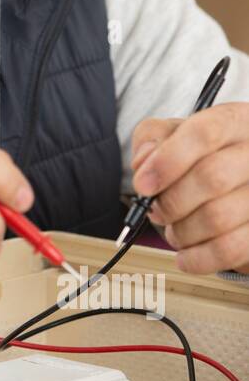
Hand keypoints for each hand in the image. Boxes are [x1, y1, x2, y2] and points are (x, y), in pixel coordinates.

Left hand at [131, 103, 248, 274]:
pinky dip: (198, 258)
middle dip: (171, 202)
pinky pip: (231, 249)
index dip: (167, 161)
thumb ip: (153, 139)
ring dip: (182, 232)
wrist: (237, 187)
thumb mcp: (174, 136)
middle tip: (155, 211)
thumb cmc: (202, 158)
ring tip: (174, 230)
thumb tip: (145, 163)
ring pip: (218, 217)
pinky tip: (185, 256)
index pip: (204, 134)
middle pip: (211, 178)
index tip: (142, 185)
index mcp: (234, 122)